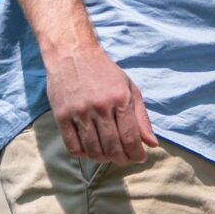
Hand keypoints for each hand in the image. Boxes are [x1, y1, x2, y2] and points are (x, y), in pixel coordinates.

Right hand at [46, 43, 155, 164]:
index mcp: (120, 99)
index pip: (130, 138)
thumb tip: (152, 144)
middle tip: (124, 160)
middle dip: (122, 159)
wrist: (72, 53)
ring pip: (93, 149)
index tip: (139, 158)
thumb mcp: (129, 89)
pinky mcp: (61, 115)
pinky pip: (72, 145)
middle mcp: (100, 107)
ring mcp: (79, 112)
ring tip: (109, 157)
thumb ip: (141, 117)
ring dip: (103, 159)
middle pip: (113, 147)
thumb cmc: (104, 72)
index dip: (136, 154)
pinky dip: (83, 154)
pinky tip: (90, 150)